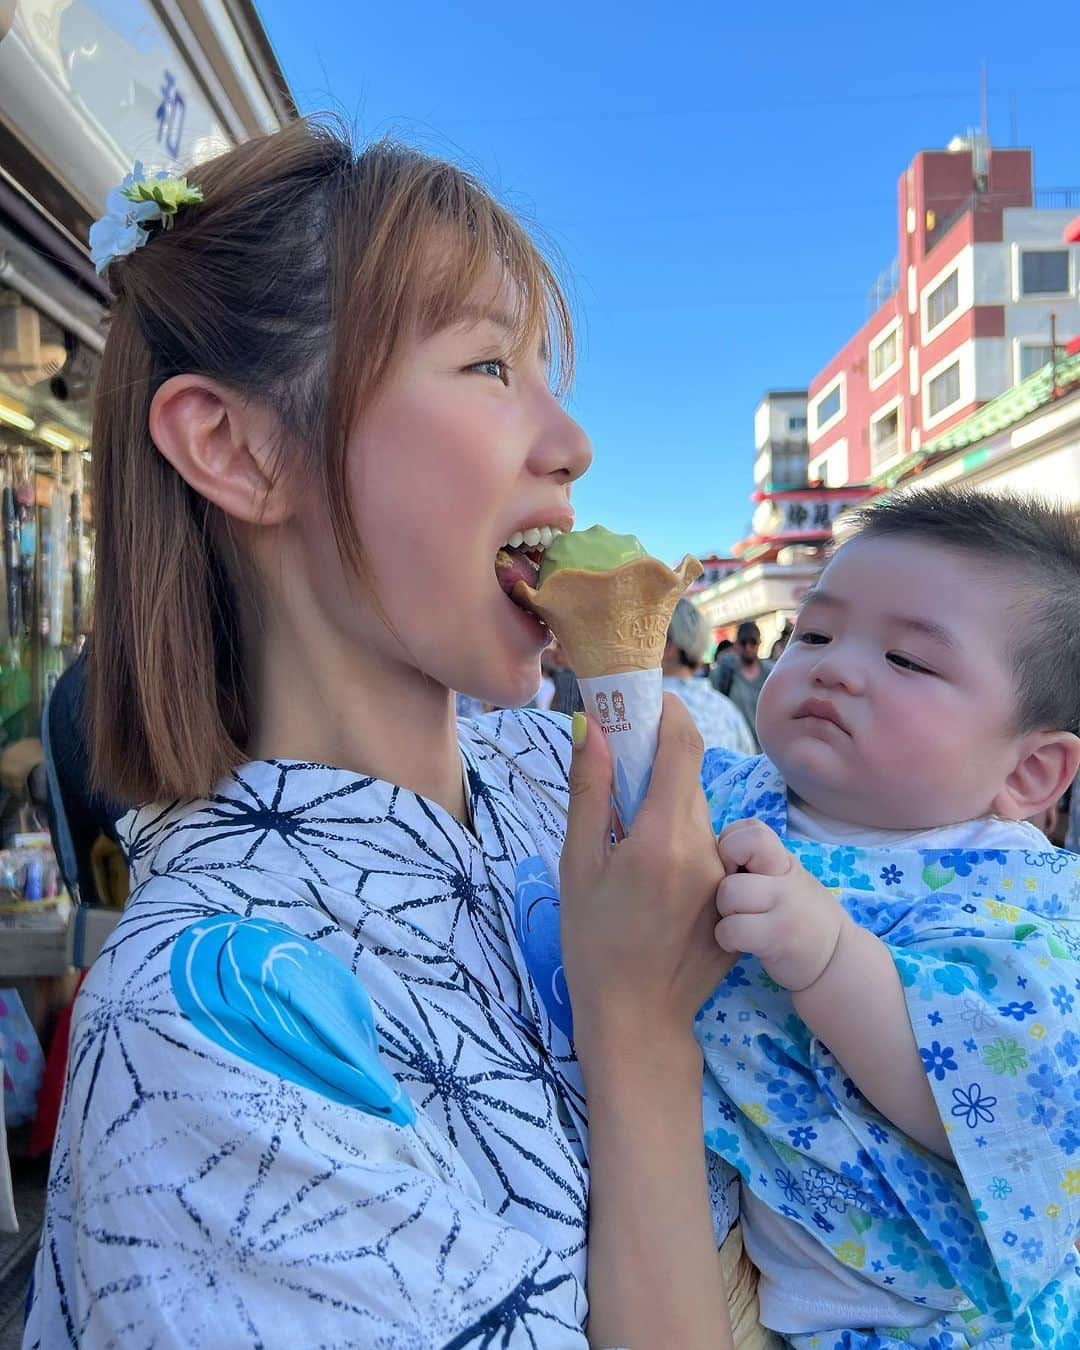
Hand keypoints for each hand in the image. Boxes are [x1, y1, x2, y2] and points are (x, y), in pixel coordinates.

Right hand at [559, 696, 736, 1070]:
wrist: (637, 1018)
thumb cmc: (593, 942)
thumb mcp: (578, 864)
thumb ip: (590, 791)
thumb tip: (593, 725)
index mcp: (663, 837)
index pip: (684, 747)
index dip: (669, 714)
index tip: (645, 702)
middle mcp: (705, 849)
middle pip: (688, 780)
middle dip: (657, 765)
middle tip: (618, 772)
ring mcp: (725, 874)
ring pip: (698, 814)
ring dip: (668, 807)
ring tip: (629, 840)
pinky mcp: (734, 893)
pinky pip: (709, 847)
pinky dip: (681, 841)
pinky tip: (652, 876)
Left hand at [714, 818, 844, 991]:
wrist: (836, 960)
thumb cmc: (799, 917)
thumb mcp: (784, 881)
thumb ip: (755, 865)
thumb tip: (707, 854)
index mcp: (782, 860)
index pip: (750, 829)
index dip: (730, 844)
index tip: (733, 870)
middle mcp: (785, 876)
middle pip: (733, 850)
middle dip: (719, 875)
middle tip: (732, 899)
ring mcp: (784, 905)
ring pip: (728, 891)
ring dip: (722, 911)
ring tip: (735, 922)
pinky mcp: (777, 937)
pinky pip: (731, 928)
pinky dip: (726, 937)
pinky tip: (736, 943)